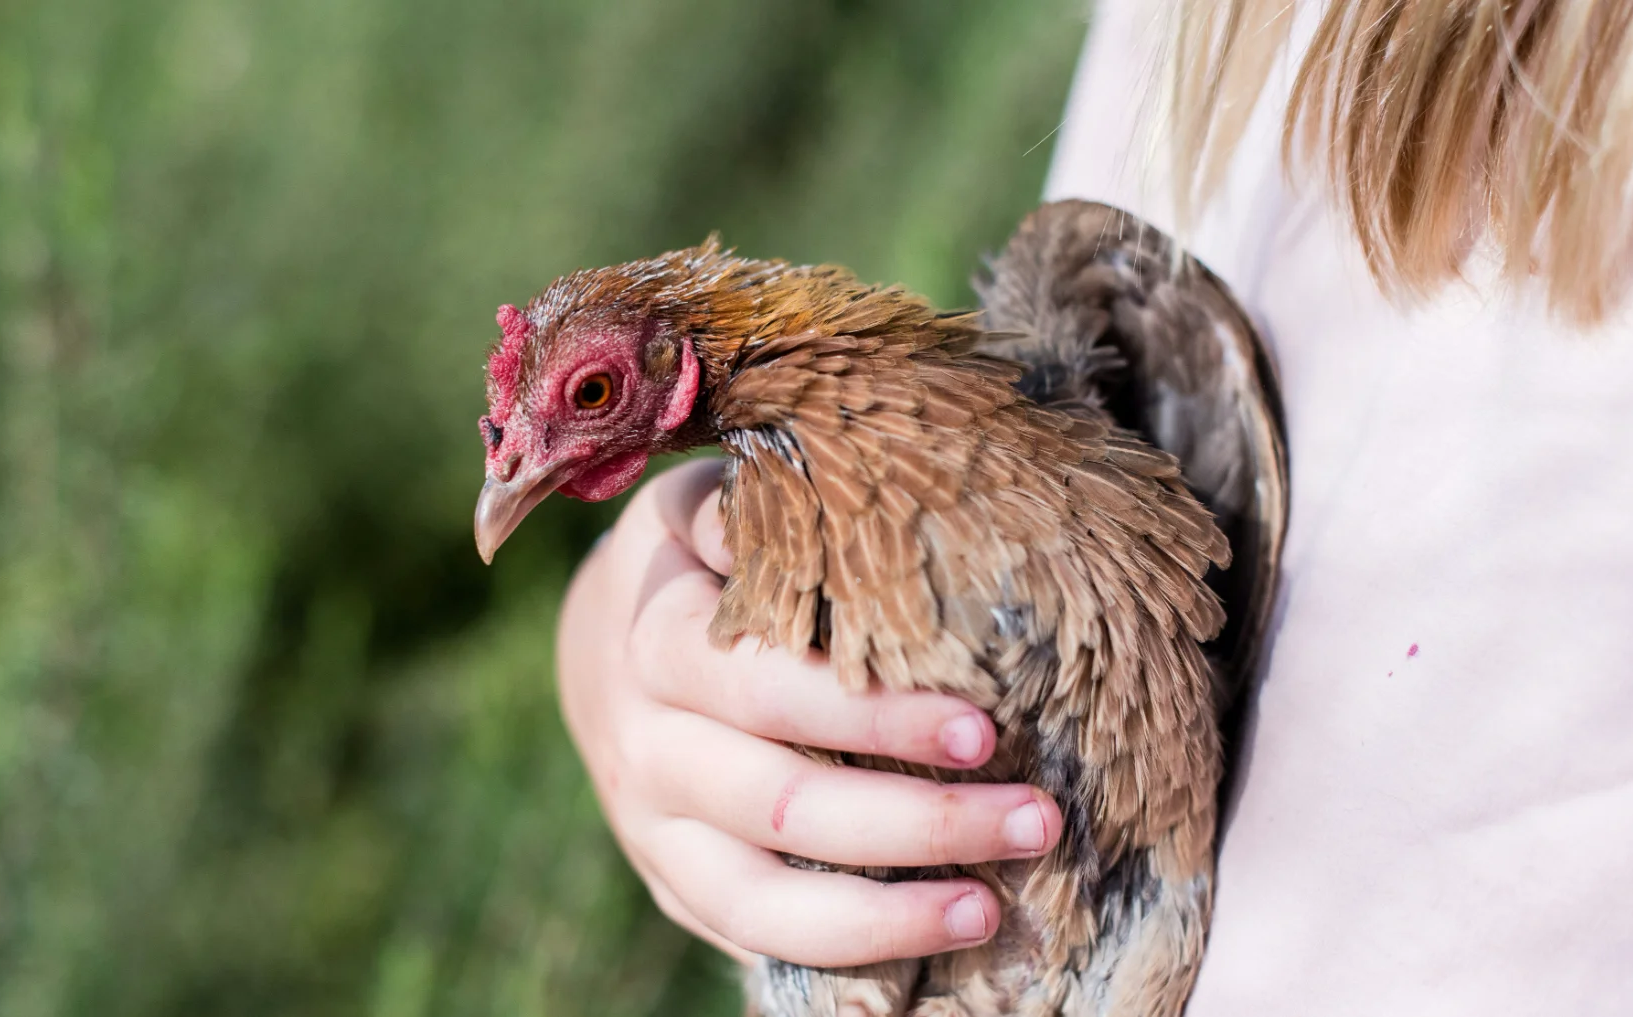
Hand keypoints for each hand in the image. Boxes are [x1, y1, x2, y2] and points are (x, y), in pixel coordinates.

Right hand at [555, 459, 1062, 967]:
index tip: (985, 728)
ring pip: (760, 901)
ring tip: (992, 907)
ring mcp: (652, 832)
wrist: (597, 651)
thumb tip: (811, 499)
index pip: (768, 692)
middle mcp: (647, 750)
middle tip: (1035, 819)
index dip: (874, 719)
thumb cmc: (690, 568)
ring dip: (884, 918)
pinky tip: (927, 947)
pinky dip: (840, 957)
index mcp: (657, 645)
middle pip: (780, 806)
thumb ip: (750, 508)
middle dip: (917, 822)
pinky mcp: (674, 887)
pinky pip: (751, 941)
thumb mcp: (696, 513)